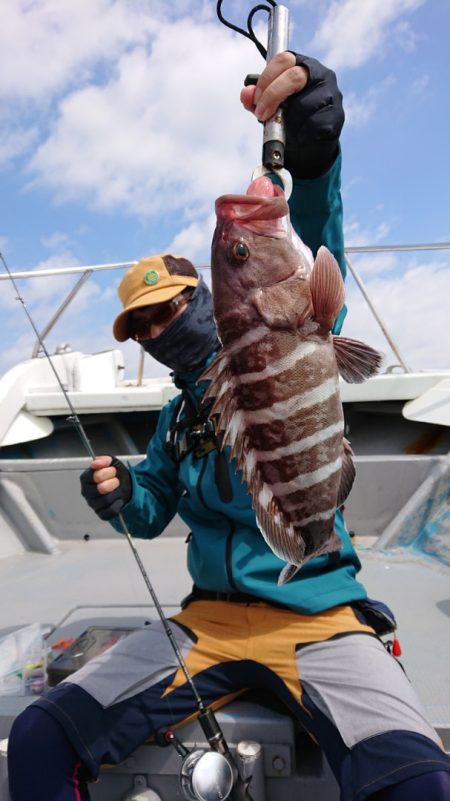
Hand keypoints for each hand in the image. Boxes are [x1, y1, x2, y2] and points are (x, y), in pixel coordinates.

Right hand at [80, 455, 131, 520]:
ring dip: (117, 493)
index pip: (95, 476)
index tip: (113, 470)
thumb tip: (96, 463)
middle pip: (101, 488)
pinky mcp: (100, 513)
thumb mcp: (112, 462)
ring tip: (118, 489)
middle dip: (113, 482)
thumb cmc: (114, 474)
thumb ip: (104, 460)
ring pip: (106, 500)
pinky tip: (119, 499)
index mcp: (86, 478)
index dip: (107, 473)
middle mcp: (86, 492)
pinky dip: (117, 505)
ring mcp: (92, 504)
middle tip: (117, 480)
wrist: (124, 485)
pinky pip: (110, 511)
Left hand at [240, 51, 343, 178]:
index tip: (255, 100)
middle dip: (272, 95)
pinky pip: (314, 124)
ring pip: (304, 104)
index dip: (266, 79)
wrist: (309, 145)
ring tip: (287, 129)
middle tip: (261, 115)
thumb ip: (256, 100)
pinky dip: (302, 134)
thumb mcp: (269, 107)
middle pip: (294, 76)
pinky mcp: (337, 115)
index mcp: (301, 65)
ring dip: (289, 121)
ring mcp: (332, 93)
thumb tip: (246, 94)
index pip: (283, 60)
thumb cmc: (290, 120)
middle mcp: (320, 74)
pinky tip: (301, 136)